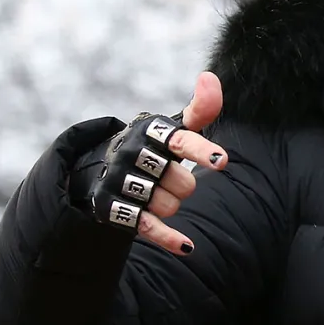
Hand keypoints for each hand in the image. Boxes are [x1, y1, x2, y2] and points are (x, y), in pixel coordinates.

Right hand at [82, 72, 227, 254]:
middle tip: (169, 177)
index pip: (180, 141)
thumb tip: (210, 77)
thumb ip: (200, 109)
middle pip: (182, 183)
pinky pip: (148, 227)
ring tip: (157, 192)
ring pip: (169, 204)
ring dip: (172, 203)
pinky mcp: (113, 207)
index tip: (221, 161)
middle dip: (184, 185)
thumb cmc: (153, 146)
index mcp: (151, 131)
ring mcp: (120, 181)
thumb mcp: (174, 127)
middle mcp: (132, 153)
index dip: (200, 150)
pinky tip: (188, 247)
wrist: (102, 168)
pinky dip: (169, 238)